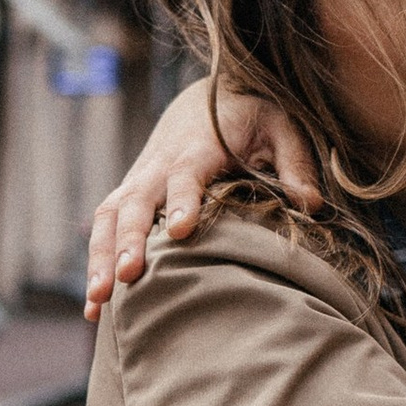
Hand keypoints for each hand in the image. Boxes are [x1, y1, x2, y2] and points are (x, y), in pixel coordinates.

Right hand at [83, 78, 320, 314]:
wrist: (208, 96)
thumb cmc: (250, 115)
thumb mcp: (281, 126)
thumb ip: (295, 162)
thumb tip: (310, 205)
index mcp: (198, 145)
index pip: (186, 172)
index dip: (182, 199)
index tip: (181, 231)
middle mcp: (159, 164)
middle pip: (135, 200)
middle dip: (128, 238)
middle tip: (128, 276)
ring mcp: (139, 180)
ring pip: (109, 217)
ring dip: (101, 258)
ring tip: (99, 302)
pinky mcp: (130, 196)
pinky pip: (105, 229)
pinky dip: (97, 265)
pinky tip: (95, 310)